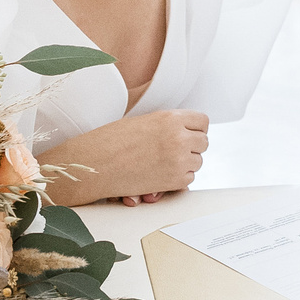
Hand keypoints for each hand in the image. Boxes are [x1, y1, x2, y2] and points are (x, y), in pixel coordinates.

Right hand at [46, 110, 208, 205]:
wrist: (96, 164)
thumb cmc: (112, 141)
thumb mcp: (144, 121)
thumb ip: (168, 124)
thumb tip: (187, 131)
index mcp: (171, 118)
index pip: (203, 121)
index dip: (195, 128)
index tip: (188, 133)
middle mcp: (179, 138)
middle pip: (204, 142)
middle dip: (192, 146)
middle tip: (176, 150)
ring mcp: (179, 160)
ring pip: (198, 162)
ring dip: (186, 163)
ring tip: (164, 162)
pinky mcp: (174, 181)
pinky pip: (189, 179)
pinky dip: (179, 179)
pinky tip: (160, 174)